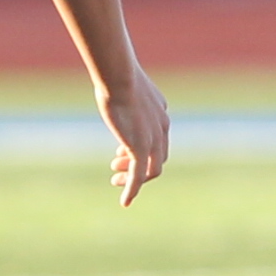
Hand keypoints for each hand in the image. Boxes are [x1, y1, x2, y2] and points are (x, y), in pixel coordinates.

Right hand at [97, 72, 168, 205]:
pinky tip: (125, 202)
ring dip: (134, 178)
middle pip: (158, 157)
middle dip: (138, 164)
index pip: (157, 139)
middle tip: (116, 166)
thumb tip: (113, 82)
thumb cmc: (115, 73)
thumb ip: (125, 91)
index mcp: (160, 113)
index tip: (121, 152)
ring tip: (115, 179)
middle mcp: (162, 128)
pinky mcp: (140, 149)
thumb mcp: (124, 83)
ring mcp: (153, 140)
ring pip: (151, 170)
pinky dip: (133, 190)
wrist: (119, 75)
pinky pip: (139, 177)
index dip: (141, 149)